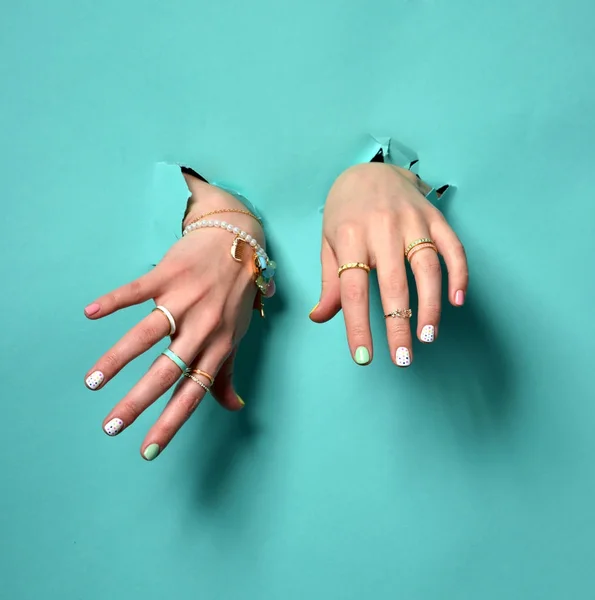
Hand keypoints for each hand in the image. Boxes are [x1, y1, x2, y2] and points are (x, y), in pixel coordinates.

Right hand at [84, 176, 263, 459]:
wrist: (240, 240)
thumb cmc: (237, 294)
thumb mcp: (236, 334)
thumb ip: (228, 373)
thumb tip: (235, 407)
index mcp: (218, 346)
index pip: (193, 393)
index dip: (171, 422)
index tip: (147, 450)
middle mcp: (202, 326)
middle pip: (167, 370)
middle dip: (138, 402)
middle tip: (110, 426)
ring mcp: (184, 299)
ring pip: (148, 334)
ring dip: (118, 359)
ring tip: (92, 382)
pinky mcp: (169, 273)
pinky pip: (138, 289)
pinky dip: (114, 301)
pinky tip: (90, 313)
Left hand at [309, 163, 467, 366]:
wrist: (369, 170)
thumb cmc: (345, 214)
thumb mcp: (330, 244)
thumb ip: (330, 283)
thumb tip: (320, 318)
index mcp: (350, 237)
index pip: (353, 290)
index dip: (358, 326)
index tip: (363, 357)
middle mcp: (382, 228)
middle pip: (393, 284)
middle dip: (398, 325)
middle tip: (403, 359)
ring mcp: (412, 220)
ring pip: (427, 268)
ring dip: (430, 306)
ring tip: (428, 337)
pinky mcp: (435, 216)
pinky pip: (453, 247)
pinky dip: (459, 274)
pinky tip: (458, 301)